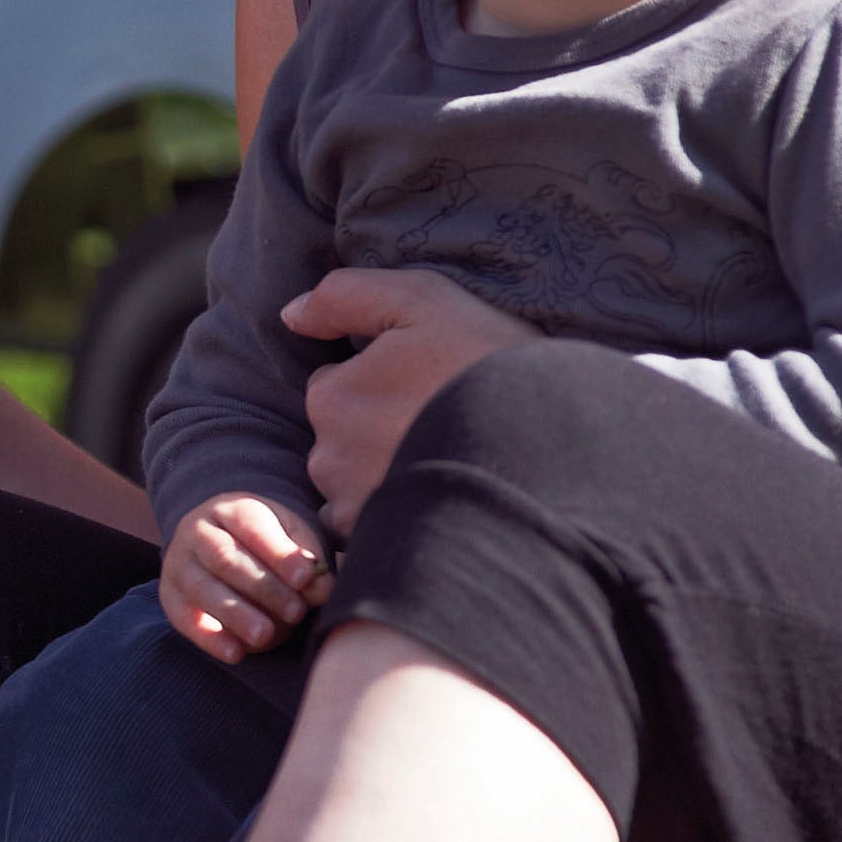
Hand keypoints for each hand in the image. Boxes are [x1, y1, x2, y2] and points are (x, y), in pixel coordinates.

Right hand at [160, 491, 329, 664]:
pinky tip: (235, 653)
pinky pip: (184, 618)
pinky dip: (209, 638)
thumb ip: (307, 557)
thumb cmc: (265, 543)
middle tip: (295, 612)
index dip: (279, 553)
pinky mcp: (170, 596)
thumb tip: (319, 588)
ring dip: (235, 614)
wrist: (216, 545)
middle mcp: (197, 531)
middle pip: (226, 558)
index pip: (253, 526)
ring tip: (265, 635)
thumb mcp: (289, 535)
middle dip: (263, 587)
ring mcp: (179, 563)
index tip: (306, 578)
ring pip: (203, 588)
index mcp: (231, 509)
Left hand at [290, 267, 535, 533]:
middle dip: (374, 430)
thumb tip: (291, 315)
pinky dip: (393, 515)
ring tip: (443, 460)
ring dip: (380, 475)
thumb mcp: (422, 301)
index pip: (335, 387)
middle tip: (437, 421)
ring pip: (351, 485)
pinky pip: (370, 529)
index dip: (379, 382)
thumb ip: (345, 296)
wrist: (550, 443)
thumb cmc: (488, 362)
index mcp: (332, 397)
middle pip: (340, 439)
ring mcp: (354, 508)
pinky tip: (439, 497)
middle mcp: (329, 458)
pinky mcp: (381, 544)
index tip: (424, 384)